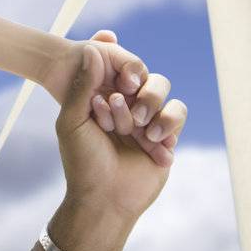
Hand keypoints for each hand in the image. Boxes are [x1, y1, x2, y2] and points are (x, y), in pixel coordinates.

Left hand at [42, 30, 183, 166]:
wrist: (104, 200)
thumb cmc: (82, 161)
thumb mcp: (73, 121)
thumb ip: (82, 85)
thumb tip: (91, 49)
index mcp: (102, 99)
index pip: (119, 72)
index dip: (120, 79)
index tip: (114, 95)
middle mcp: (126, 107)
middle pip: (145, 79)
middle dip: (138, 98)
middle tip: (129, 121)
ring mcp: (147, 121)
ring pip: (164, 95)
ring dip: (153, 111)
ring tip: (142, 134)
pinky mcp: (166, 138)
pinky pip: (177, 116)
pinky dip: (167, 129)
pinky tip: (151, 148)